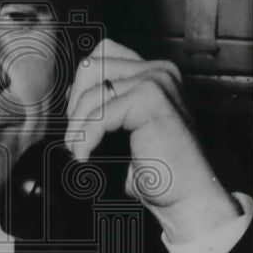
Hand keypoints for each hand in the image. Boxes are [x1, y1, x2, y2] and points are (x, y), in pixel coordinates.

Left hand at [64, 38, 240, 243]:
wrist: (184, 197)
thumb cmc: (155, 170)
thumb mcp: (121, 130)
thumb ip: (102, 106)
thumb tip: (67, 93)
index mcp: (152, 72)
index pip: (100, 55)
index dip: (81, 88)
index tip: (79, 123)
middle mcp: (158, 70)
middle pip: (90, 66)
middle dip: (75, 105)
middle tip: (78, 139)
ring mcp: (157, 81)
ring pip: (91, 92)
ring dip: (77, 126)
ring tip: (81, 151)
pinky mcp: (152, 99)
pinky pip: (100, 114)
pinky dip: (86, 138)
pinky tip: (86, 158)